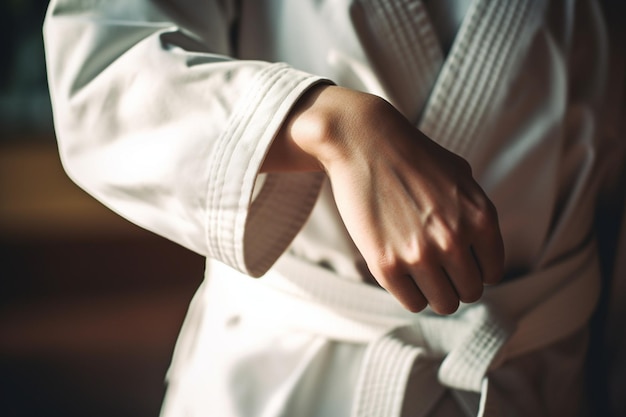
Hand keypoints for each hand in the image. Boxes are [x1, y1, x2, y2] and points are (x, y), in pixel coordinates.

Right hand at [265, 85, 504, 313]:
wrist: (364, 142)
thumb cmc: (412, 157)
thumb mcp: (462, 176)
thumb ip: (479, 213)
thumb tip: (484, 253)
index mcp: (481, 218)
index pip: (491, 273)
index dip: (474, 269)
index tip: (457, 260)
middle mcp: (455, 240)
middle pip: (469, 292)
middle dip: (454, 282)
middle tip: (435, 266)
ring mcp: (420, 254)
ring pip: (443, 304)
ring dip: (434, 291)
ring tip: (419, 271)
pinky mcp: (386, 264)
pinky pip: (412, 302)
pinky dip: (410, 293)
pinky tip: (401, 271)